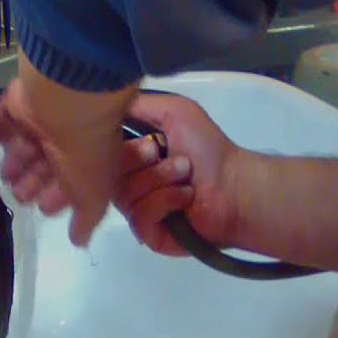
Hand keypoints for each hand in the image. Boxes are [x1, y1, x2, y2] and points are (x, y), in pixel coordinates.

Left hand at [0, 53, 135, 245]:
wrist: (70, 101)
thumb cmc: (86, 150)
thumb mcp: (95, 193)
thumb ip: (86, 218)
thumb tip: (78, 241)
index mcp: (88, 157)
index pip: (71, 181)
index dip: (58, 198)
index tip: (44, 209)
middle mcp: (65, 138)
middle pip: (44, 164)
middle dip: (32, 182)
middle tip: (19, 195)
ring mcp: (42, 117)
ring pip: (24, 144)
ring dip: (15, 160)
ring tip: (5, 174)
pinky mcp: (20, 100)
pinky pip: (4, 117)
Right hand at [115, 92, 244, 255]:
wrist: (236, 185)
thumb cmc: (207, 148)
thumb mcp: (174, 111)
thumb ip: (137, 104)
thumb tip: (102, 105)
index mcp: (130, 155)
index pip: (101, 153)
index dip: (120, 148)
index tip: (151, 144)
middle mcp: (127, 181)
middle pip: (108, 175)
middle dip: (145, 163)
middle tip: (174, 159)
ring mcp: (135, 208)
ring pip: (124, 196)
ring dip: (161, 181)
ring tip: (186, 178)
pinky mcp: (146, 233)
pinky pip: (138, 217)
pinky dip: (165, 202)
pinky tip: (185, 198)